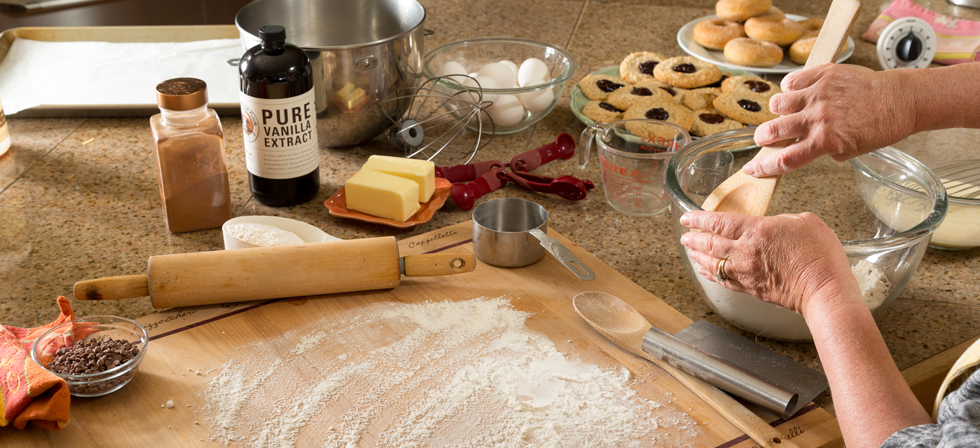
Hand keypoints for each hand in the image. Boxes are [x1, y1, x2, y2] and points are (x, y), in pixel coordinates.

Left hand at [679, 210, 860, 315]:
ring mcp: (745, 273)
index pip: (719, 222)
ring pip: (712, 263)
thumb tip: (772, 225)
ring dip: (698, 256)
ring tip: (690, 250)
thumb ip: (781, 219)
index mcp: (756, 231)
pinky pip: (723, 280)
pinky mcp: (750, 289)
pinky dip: (710, 274)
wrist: (824, 290)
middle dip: (693, 238)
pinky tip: (706, 271)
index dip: (699, 219)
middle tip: (684, 235)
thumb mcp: (804, 221)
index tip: (687, 217)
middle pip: (709, 244)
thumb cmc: (819, 256)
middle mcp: (745, 252)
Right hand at [744, 64, 916, 176]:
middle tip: (766, 137)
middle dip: (764, 137)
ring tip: (789, 112)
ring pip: (778, 104)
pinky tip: (800, 94)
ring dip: (779, 111)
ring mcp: (819, 94)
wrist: (899, 100)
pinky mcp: (824, 74)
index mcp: (825, 142)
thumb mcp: (850, 151)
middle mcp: (818, 118)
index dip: (763, 167)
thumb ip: (822, 150)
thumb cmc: (879, 127)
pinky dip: (791, 88)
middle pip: (773, 131)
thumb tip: (802, 147)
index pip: (784, 160)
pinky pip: (792, 81)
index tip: (752, 169)